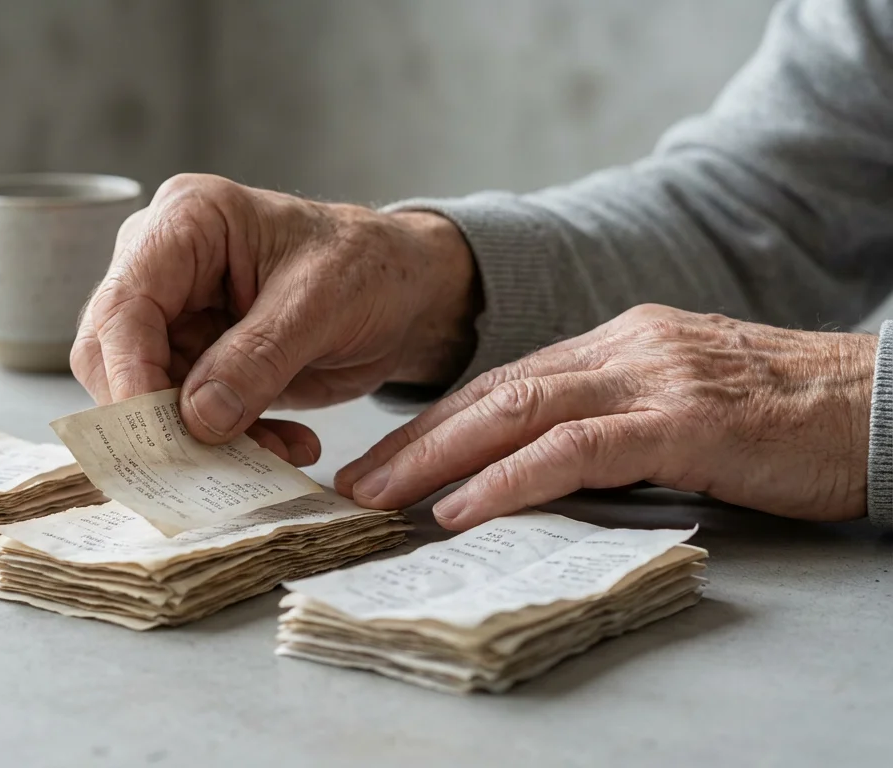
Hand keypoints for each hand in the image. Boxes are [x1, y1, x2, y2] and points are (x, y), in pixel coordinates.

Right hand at [71, 174, 479, 464]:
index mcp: (187, 220)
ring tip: (273, 453)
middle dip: (157, 416)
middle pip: (113, 352)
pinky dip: (227, 440)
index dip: (131, 376)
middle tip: (209, 461)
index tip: (159, 438)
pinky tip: (282, 445)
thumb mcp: (323, 305)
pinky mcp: (194, 356)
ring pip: (145, 394)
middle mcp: (163, 263)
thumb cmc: (369, 268)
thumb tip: (196, 418)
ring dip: (200, 438)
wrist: (405, 289)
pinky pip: (182, 414)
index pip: (124, 305)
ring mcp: (175, 312)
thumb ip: (258, 358)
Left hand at [335, 304, 876, 528]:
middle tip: (354, 482)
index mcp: (616, 343)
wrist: (883, 403)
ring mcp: (651, 376)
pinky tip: (462, 507)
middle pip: (491, 391)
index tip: (383, 460)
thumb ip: (610, 425)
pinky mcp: (683, 418)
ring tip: (381, 496)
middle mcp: (622, 347)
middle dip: (414, 440)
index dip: (434, 422)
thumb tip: (532, 472)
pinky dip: (509, 478)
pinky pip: (574, 449)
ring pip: (517, 411)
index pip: (502, 382)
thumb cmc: (784, 416)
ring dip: (437, 457)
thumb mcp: (679, 407)